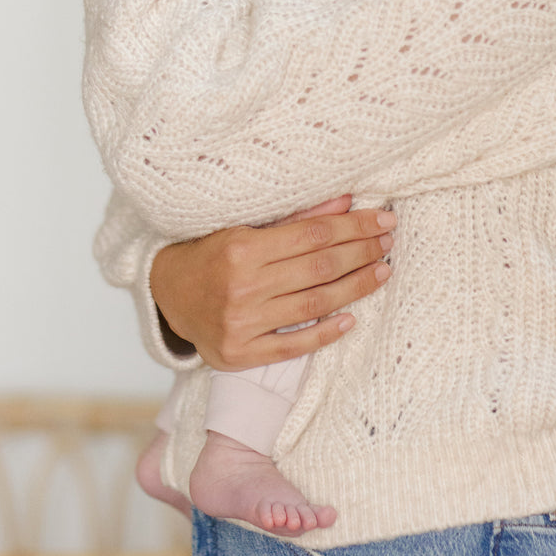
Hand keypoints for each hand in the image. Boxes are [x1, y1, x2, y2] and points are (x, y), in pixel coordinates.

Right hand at [149, 196, 395, 370]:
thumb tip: (347, 202)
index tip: (383, 221)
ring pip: (313, 305)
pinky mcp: (239, 354)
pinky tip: (351, 318)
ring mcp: (242, 324)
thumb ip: (298, 218)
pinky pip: (293, 346)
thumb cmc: (213, 253)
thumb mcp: (247, 227)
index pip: (313, 235)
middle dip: (361, 252)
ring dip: (355, 288)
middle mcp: (243, 286)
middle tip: (388, 242)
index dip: (354, 227)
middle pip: (318, 268)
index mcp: (243, 247)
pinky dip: (325, 333)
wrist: (168, 293)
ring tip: (381, 272)